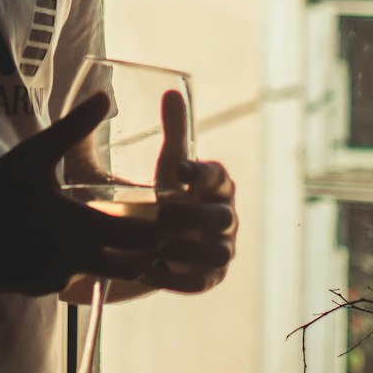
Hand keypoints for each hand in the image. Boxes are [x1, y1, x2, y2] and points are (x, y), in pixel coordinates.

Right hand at [0, 94, 164, 294]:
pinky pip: (73, 278)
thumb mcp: (33, 155)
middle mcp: (78, 261)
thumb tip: (105, 97)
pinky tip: (63, 242)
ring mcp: (61, 280)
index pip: (145, 239)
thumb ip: (73, 129)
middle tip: (157, 226)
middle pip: (136, 265)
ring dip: (118, 257)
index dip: (166, 229)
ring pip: (106, 274)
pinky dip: (78, 263)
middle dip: (151, 249)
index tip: (174, 214)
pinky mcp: (45, 289)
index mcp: (81, 227)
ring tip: (117, 232)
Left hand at [141, 89, 237, 294]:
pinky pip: (200, 281)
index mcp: (218, 185)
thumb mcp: (168, 163)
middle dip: (193, 215)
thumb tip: (170, 91)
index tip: (176, 169)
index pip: (218, 176)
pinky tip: (146, 270)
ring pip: (217, 252)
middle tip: (161, 212)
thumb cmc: (166, 192)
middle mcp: (227, 217)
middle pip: (222, 217)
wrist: (156, 240)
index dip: (200, 172)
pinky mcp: (209, 278)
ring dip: (186, 249)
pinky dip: (174, 277)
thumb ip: (174, 131)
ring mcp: (222, 249)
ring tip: (153, 246)